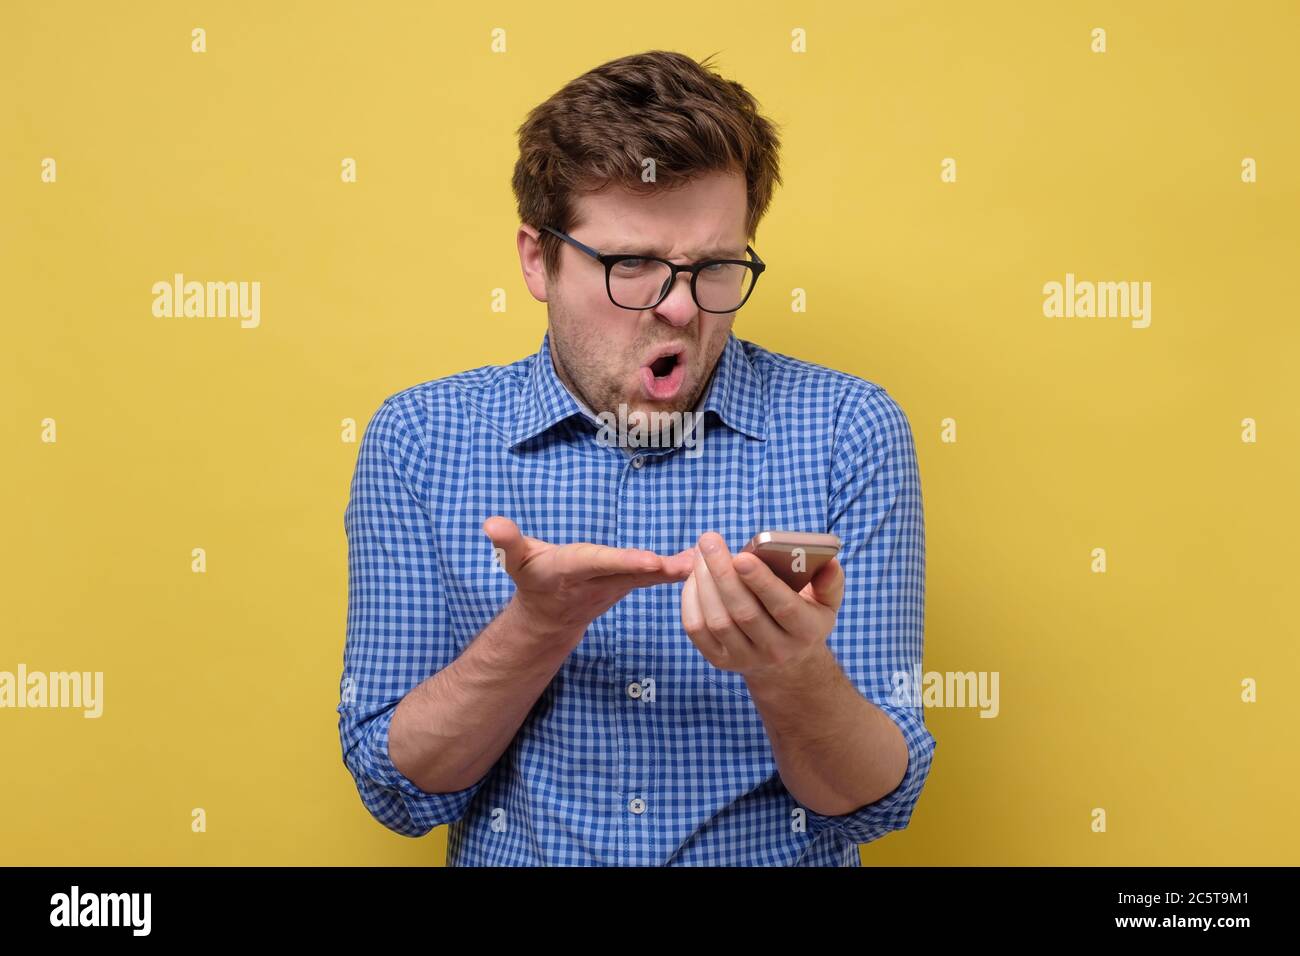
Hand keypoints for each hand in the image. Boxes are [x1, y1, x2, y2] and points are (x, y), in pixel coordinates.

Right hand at [484, 516, 693, 638]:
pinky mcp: (628, 583)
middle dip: (658, 569)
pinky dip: (676, 569)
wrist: (550, 614)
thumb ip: (507, 541)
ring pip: (648, 576)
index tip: (650, 561)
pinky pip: (653, 576)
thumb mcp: (515, 560)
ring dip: (674, 570)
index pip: (602, 563)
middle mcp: (599, 580)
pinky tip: (699, 561)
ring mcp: (616, 585)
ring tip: (700, 561)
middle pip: (632, 573)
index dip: (625, 562)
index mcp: (574, 570)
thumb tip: (490, 523)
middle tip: (686, 565)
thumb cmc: (532, 576)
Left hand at [680, 531, 844, 677]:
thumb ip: (830, 580)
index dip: (761, 582)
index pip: (783, 606)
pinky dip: (690, 600)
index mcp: (805, 630)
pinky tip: (694, 576)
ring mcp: (745, 658)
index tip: (741, 556)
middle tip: (710, 541)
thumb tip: (828, 561)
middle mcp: (776, 650)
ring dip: (703, 583)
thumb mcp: (826, 602)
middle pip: (744, 612)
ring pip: (717, 621)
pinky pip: (697, 629)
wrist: (786, 664)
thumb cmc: (804, 617)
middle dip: (722, 573)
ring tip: (700, 554)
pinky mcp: (719, 661)